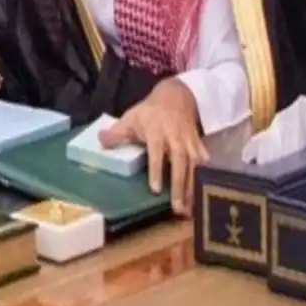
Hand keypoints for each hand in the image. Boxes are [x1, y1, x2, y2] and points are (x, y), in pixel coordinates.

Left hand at [99, 79, 208, 216]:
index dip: (156, 170)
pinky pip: (204, 162)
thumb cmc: (150, 112)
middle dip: (179, 185)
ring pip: (194, 166)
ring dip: (192, 187)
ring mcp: (190, 142)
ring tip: (189, 209)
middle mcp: (175, 138)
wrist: (176, 97)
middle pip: (179, 162)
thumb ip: (117, 132)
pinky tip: (204, 194)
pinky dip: (206, 177)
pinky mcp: (199, 145)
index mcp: (156, 131)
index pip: (156, 152)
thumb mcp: (131, 118)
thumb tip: (100, 141)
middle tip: (177, 207)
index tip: (156, 189)